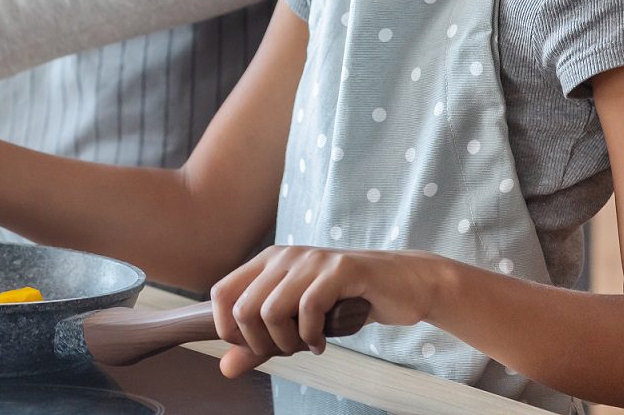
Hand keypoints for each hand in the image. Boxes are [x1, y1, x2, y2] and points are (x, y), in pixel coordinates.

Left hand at [209, 245, 447, 378]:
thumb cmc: (346, 303)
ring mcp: (311, 260)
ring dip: (287, 343)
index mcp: (267, 262)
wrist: (403, 284)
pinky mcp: (340, 270)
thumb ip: (259, 344)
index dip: (228, 330)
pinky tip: (323, 342)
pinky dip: (312, 336)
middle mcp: (284, 256)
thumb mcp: (296, 324)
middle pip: (243, 309)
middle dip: (261, 344)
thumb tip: (225, 368)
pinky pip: (308, 308)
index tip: (256, 347)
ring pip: (271, 310)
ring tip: (306, 345)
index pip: (221, 293)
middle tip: (287, 350)